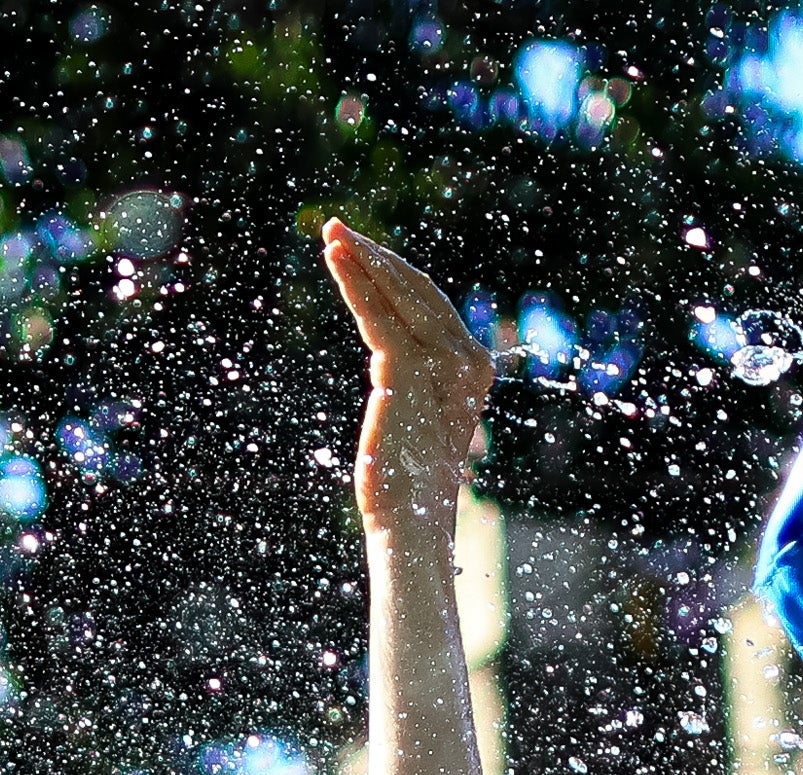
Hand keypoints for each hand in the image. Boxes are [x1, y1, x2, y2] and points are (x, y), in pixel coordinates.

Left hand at [323, 217, 491, 537]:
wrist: (412, 519)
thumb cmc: (408, 482)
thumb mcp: (414, 416)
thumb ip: (410, 378)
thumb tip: (388, 355)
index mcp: (471, 368)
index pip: (429, 304)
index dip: (394, 272)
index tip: (361, 250)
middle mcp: (464, 359)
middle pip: (416, 289)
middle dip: (375, 255)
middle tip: (339, 227)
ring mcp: (439, 362)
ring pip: (396, 293)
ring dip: (360, 258)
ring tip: (331, 233)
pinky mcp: (405, 370)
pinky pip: (375, 314)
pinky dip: (353, 282)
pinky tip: (335, 258)